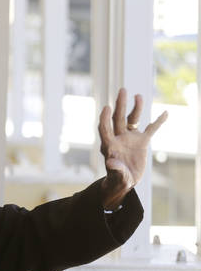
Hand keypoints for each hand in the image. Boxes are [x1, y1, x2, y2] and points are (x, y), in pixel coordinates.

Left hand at [98, 88, 167, 208]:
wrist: (125, 181)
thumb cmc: (117, 179)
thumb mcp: (116, 177)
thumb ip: (114, 170)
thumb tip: (110, 162)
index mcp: (109, 145)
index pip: (105, 128)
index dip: (105, 118)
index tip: (107, 107)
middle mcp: (118, 138)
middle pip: (118, 119)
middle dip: (120, 105)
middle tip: (122, 90)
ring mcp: (130, 138)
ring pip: (132, 120)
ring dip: (136, 108)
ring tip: (138, 96)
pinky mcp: (142, 142)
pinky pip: (151, 129)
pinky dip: (157, 122)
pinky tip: (165, 113)